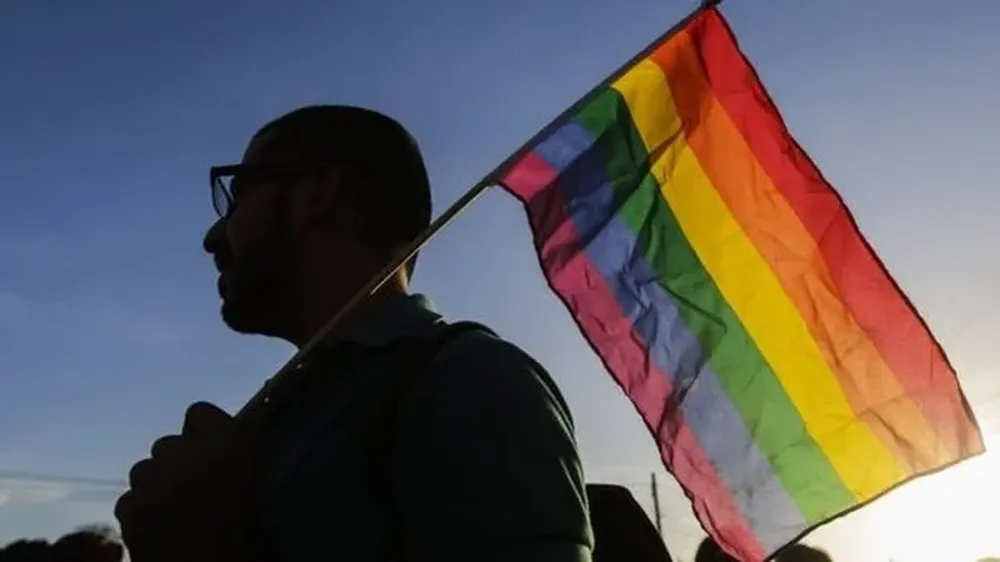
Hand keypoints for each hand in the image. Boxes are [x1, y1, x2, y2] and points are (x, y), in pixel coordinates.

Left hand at [114, 402, 262, 561]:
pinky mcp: (129, 512)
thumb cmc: (248, 542)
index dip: (207, 430)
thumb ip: (245, 454)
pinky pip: (129, 498)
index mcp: (227, 446)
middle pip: (168, 444)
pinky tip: (159, 528)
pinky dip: (141, 510)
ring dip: (157, 483)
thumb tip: (248, 427)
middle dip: (179, 460)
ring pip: (144, 469)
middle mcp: (185, 456)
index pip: (199, 413)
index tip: (217, 450)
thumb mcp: (262, 491)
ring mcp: (152, 484)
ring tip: (175, 509)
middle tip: (196, 487)